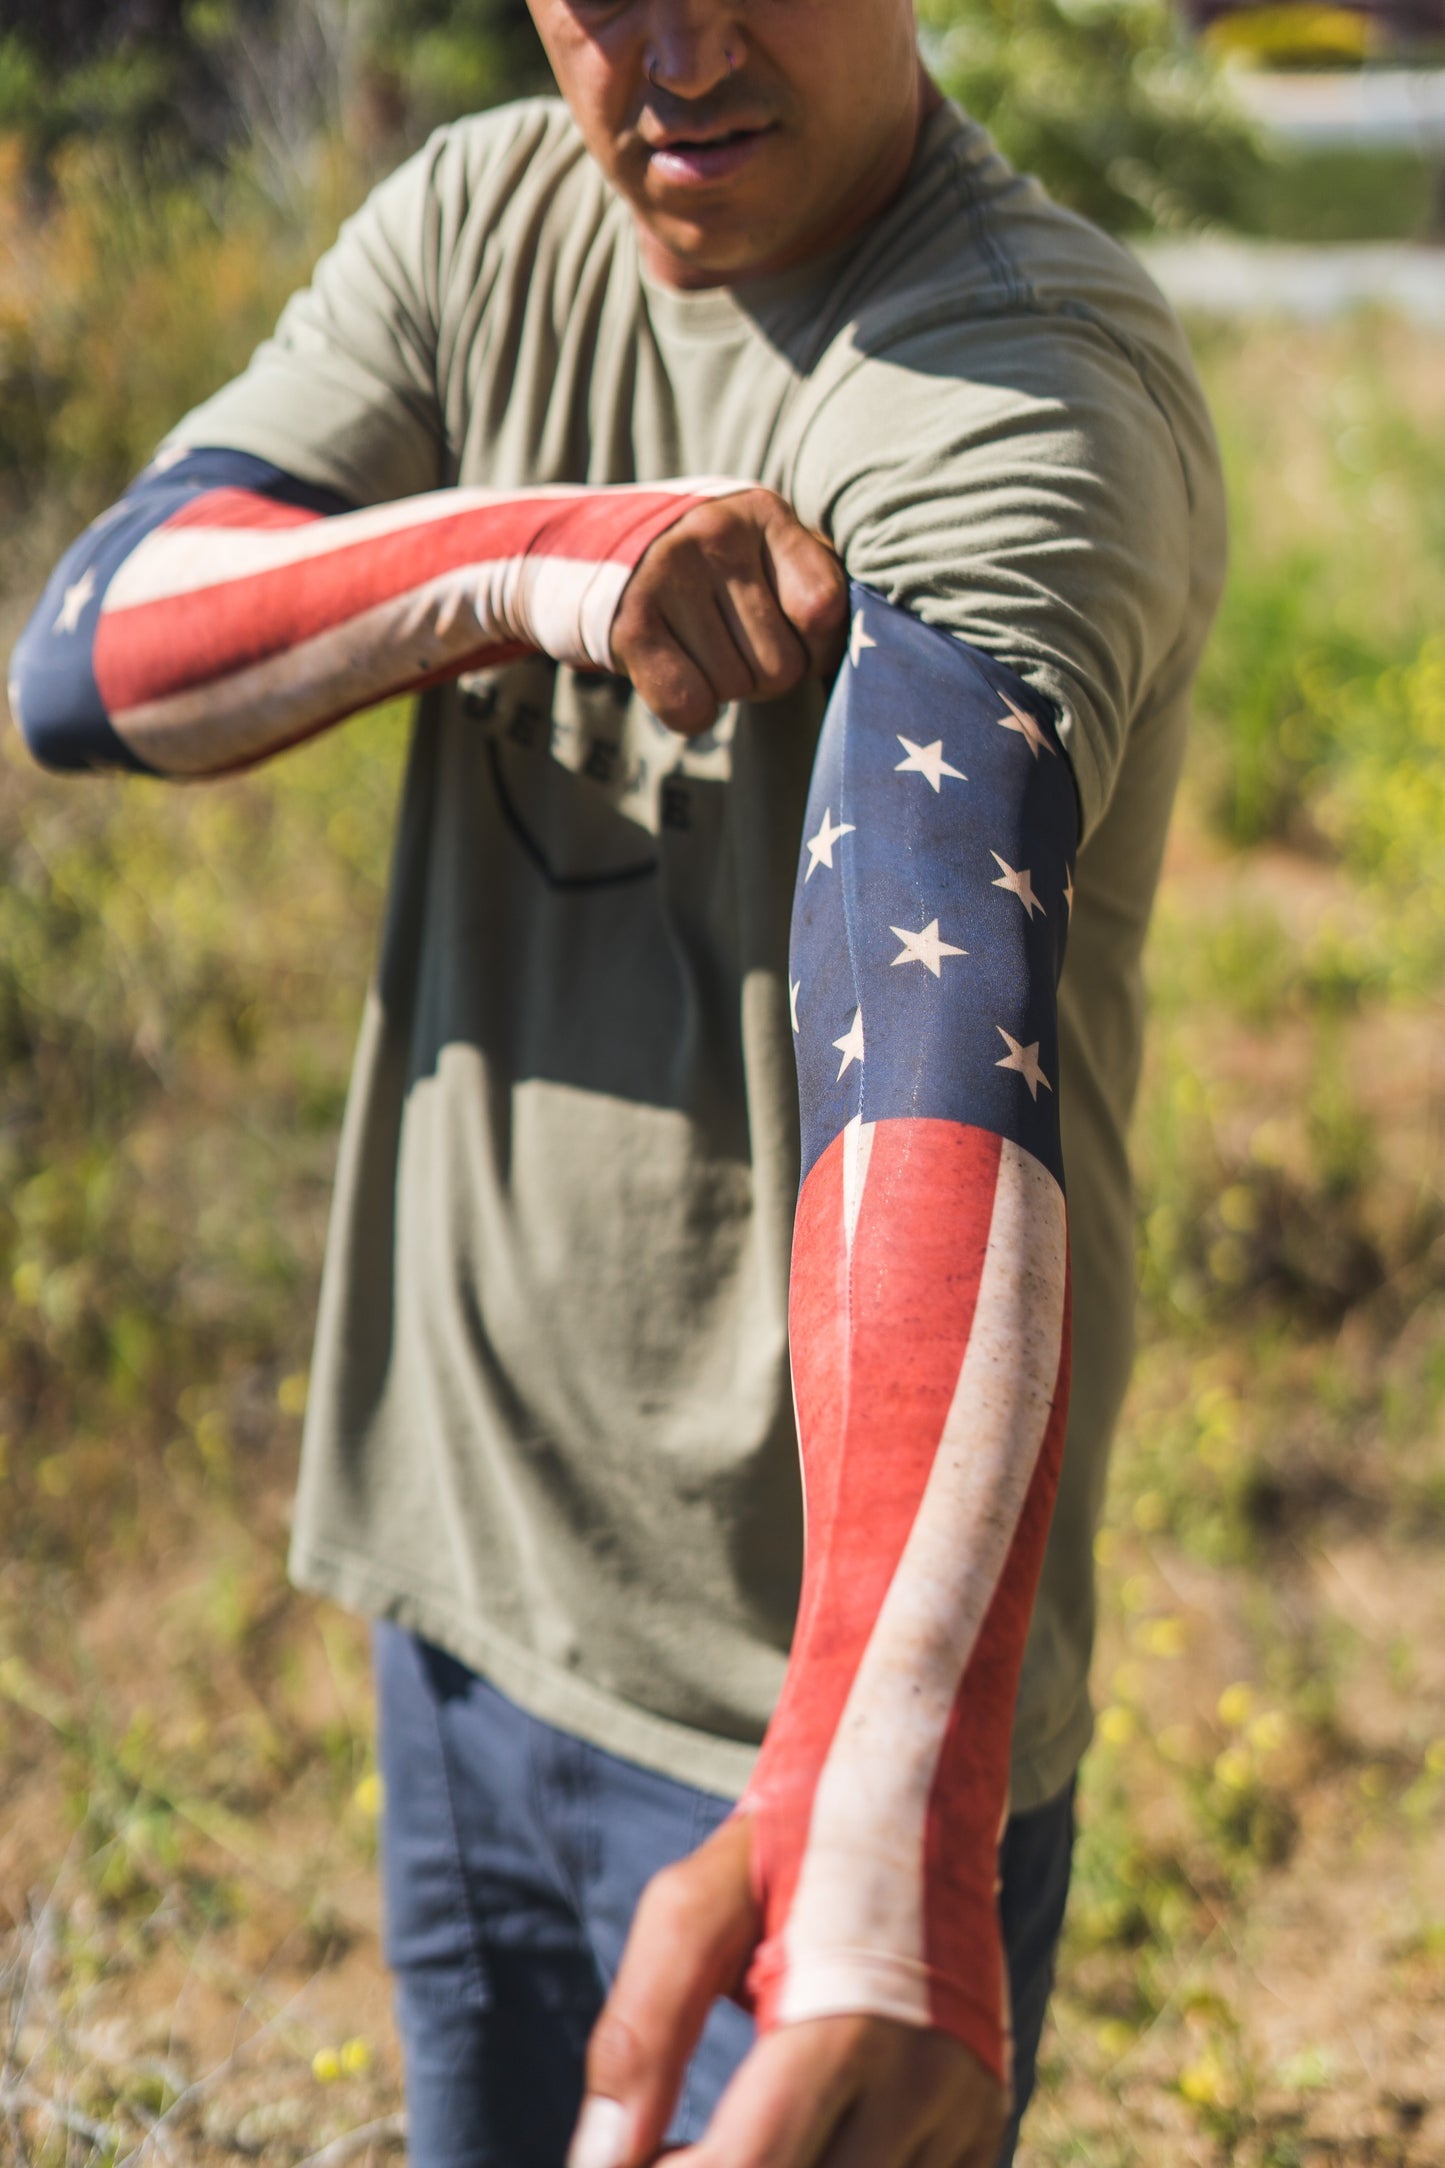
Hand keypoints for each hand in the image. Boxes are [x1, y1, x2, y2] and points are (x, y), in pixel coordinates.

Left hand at [567, 1816, 1008, 2167]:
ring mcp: (965, 2116)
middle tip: (672, 2147)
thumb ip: (642, 2032)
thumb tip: (600, 2163)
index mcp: (846, 2025)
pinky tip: (788, 2142)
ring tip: (728, 2139)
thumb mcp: (696, 1905)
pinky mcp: (981, 2128)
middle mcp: (924, 2088)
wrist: (919, 1791)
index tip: (636, 2155)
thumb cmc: (786, 1847)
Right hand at [609, 487, 847, 734]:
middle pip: (781, 665)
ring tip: (695, 648)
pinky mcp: (631, 625)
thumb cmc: (703, 572)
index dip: (819, 649)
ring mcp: (668, 576)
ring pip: (735, 690)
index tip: (798, 644)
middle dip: (762, 675)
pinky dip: (689, 712)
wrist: (586, 557)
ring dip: (722, 688)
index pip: (825, 608)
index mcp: (762, 514)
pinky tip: (673, 672)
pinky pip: (691, 707)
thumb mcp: (759, 552)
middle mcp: (715, 534)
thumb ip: (812, 582)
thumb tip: (873, 647)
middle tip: (729, 647)